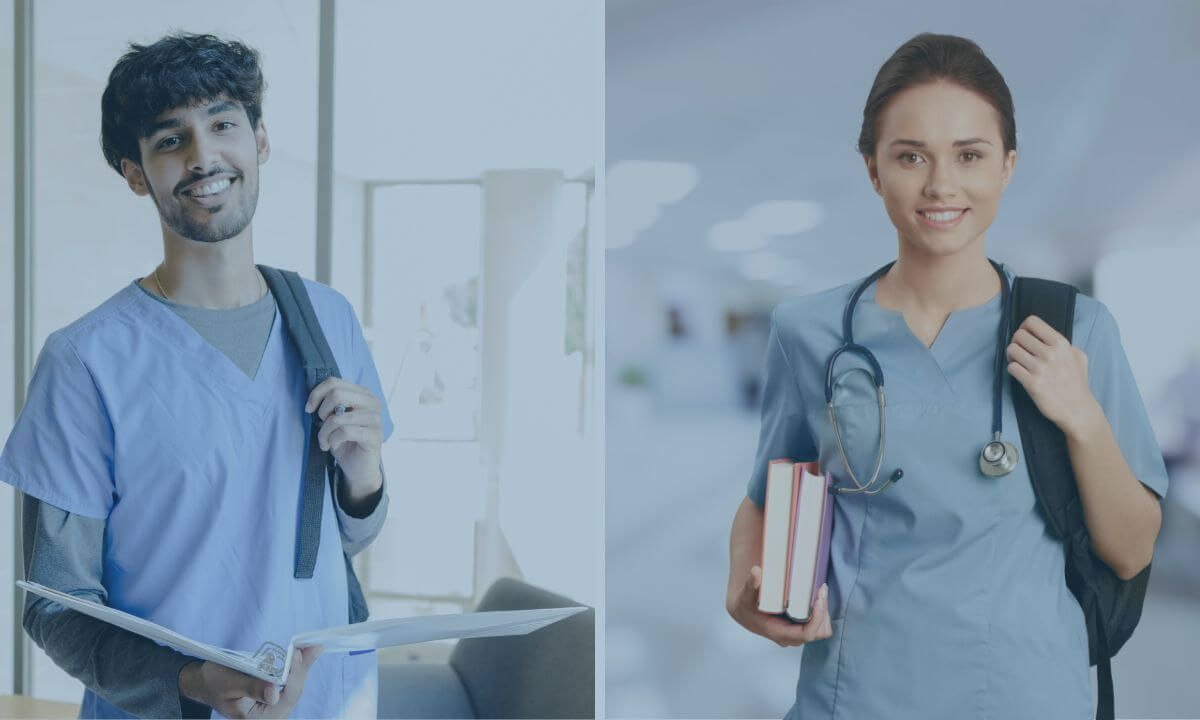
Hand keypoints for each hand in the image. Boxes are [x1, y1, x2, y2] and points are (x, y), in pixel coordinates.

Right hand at [180, 647, 321, 718]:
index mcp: (258, 719)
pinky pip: (290, 681)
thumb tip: (274, 694)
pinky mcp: (276, 697)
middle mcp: (270, 717)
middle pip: (294, 692)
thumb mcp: (229, 683)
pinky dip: (296, 666)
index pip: (285, 699)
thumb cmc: (214, 683)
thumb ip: (252, 688)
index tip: (297, 654)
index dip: (294, 676)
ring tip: (312, 646)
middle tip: (314, 646)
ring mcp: (274, 708)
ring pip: (294, 686)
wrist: (207, 684)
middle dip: (303, 668)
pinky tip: (305, 652)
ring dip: (303, 665)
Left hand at [305, 377, 383, 495]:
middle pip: (336, 394)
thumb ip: (330, 404)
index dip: (316, 394)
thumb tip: (314, 400)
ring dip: (324, 432)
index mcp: (363, 393)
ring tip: (325, 441)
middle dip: (322, 412)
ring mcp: (375, 418)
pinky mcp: (374, 435)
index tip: (308, 409)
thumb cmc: (345, 441)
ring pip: (337, 417)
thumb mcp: (334, 418)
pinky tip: (334, 446)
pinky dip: (333, 440)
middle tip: (322, 426)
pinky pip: (344, 432)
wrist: (358, 468)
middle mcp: (372, 402)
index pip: (334, 382)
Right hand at [726, 567, 832, 647]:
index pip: (807, 634)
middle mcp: (790, 638)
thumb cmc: (746, 605)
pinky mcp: (800, 629)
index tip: (819, 597)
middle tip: (820, 589)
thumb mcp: (746, 594)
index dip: (817, 618)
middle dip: (823, 611)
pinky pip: (819, 626)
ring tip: (819, 593)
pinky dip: (822, 613)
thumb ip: (751, 584)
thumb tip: (756, 571)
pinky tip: (817, 598)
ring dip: (824, 613)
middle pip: (818, 632)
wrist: (744, 612)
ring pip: (821, 630)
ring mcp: (796, 634)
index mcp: (779, 632)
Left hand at [1005, 315, 1100, 436]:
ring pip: (1011, 350)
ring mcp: (1040, 369)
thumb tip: (1044, 334)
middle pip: (1018, 335)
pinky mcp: (1032, 383)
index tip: (1025, 337)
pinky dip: (1013, 370)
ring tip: (1019, 362)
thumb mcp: (1078, 356)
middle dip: (1016, 342)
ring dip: (1012, 356)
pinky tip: (1020, 374)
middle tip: (1020, 352)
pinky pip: (1011, 368)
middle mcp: (1050, 353)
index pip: (1032, 321)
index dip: (1024, 327)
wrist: (1077, 409)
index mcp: (1061, 344)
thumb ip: (1063, 343)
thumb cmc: (1076, 382)